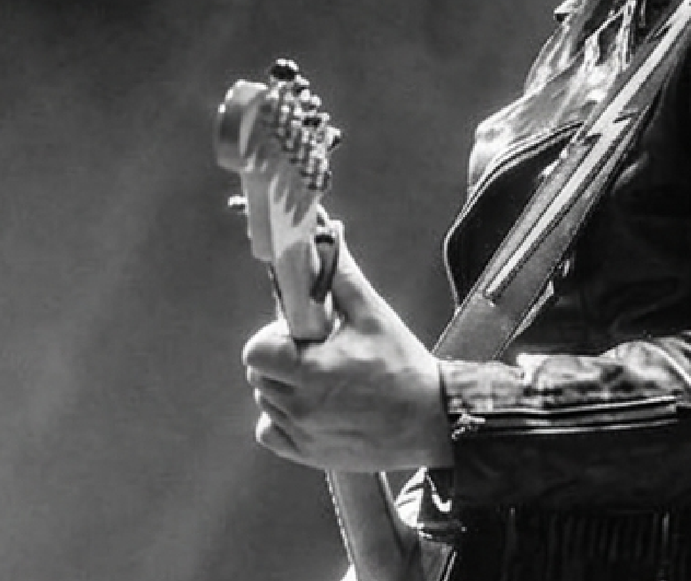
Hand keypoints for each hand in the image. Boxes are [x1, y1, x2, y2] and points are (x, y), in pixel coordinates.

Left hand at [244, 240, 452, 471]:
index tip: (297, 337)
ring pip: (266, 402)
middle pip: (258, 375)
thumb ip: (340, 276)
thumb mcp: (373, 315)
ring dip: (283, 389)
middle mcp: (301, 405)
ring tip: (323, 383)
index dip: (271, 339)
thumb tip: (324, 234)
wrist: (435, 421)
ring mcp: (303, 434)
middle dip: (278, 361)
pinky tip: (314, 409)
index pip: (255, 351)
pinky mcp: (309, 456)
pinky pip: (271, 432)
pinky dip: (283, 422)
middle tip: (314, 357)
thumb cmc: (404, 366)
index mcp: (310, 369)